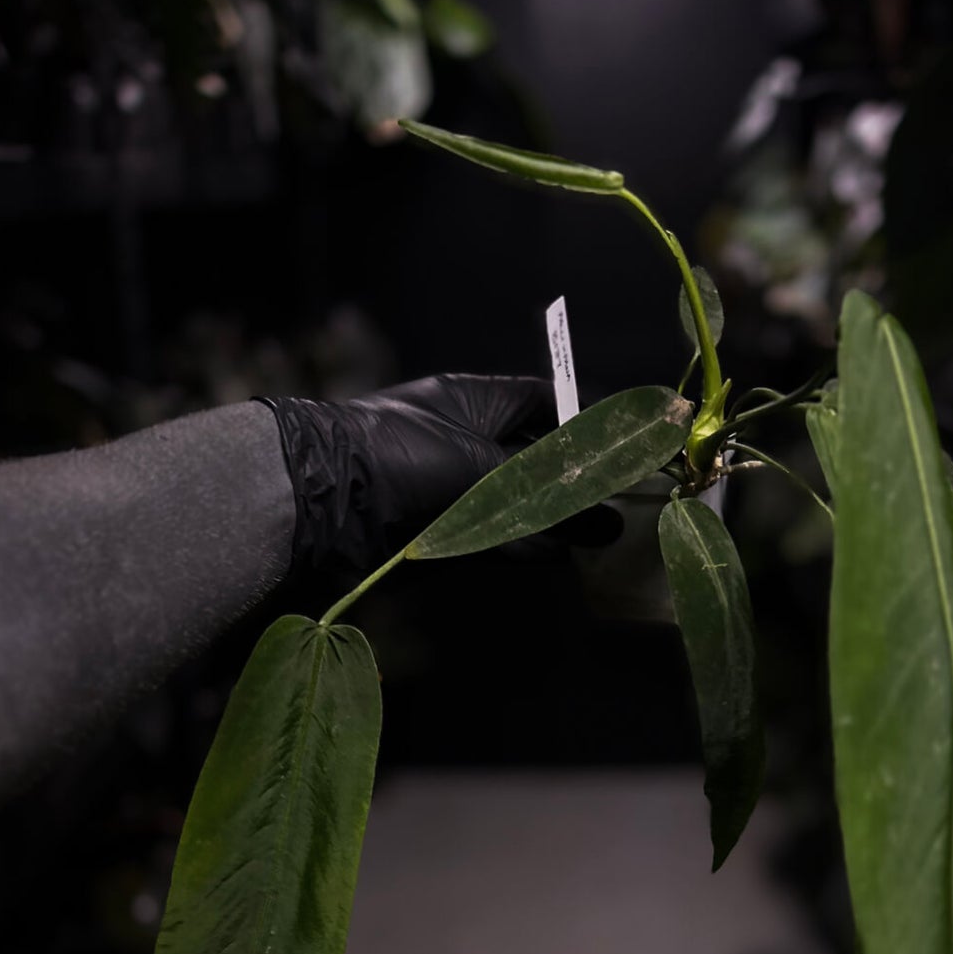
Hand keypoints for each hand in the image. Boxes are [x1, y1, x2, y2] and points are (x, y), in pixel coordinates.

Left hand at [259, 374, 618, 573]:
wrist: (326, 496)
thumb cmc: (402, 454)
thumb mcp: (484, 467)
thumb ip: (547, 496)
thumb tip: (607, 519)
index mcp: (477, 400)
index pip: (547, 401)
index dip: (587, 422)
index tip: (626, 447)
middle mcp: (469, 436)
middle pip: (538, 457)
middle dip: (577, 481)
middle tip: (621, 502)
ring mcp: (453, 482)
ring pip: (520, 500)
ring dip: (556, 519)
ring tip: (600, 537)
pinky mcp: (441, 525)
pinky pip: (495, 533)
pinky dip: (526, 543)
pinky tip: (561, 554)